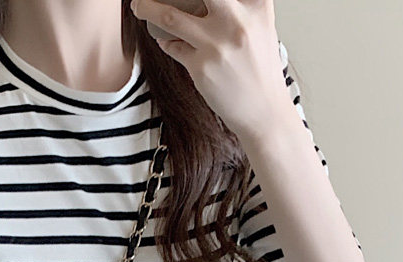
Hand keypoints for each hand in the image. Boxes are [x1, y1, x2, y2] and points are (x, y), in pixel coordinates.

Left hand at [130, 0, 295, 139]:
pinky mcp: (201, 67)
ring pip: (170, 17)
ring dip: (147, 8)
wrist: (263, 109)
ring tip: (138, 6)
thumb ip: (238, 7)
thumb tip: (199, 1)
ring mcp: (217, 44)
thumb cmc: (259, 68)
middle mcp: (237, 20)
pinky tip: (166, 40)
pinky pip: (173, 46)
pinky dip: (166, 41)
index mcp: (257, 4)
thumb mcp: (259, 26)